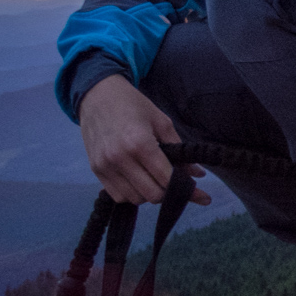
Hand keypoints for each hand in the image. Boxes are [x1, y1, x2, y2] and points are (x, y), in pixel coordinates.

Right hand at [77, 74, 211, 205]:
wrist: (97, 96)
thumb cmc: (133, 105)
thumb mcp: (162, 122)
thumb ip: (179, 150)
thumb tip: (198, 175)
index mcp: (139, 143)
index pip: (166, 179)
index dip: (185, 188)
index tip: (199, 193)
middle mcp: (120, 158)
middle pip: (151, 194)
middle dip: (168, 192)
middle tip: (173, 181)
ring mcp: (104, 166)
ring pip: (134, 199)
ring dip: (149, 194)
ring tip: (154, 178)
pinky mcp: (95, 170)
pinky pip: (118, 196)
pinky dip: (132, 194)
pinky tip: (138, 180)